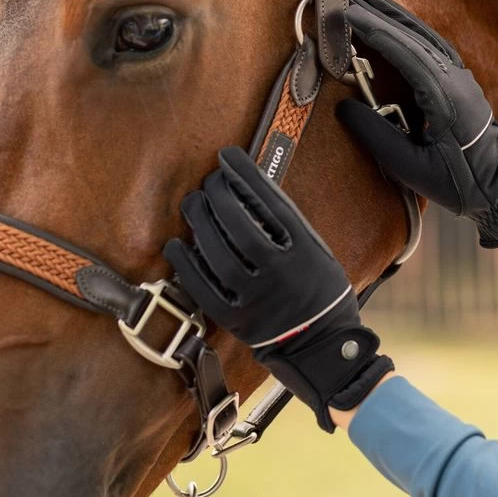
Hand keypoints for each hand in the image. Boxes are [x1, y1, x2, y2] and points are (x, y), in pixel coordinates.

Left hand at [164, 147, 393, 431]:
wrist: (320, 341)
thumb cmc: (319, 286)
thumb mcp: (315, 247)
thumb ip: (286, 222)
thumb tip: (248, 187)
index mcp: (304, 249)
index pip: (270, 203)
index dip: (246, 176)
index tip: (228, 155)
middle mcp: (280, 272)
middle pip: (239, 226)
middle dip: (218, 196)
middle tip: (209, 181)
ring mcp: (256, 297)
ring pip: (218, 254)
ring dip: (200, 223)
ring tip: (193, 203)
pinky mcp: (235, 319)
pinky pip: (202, 288)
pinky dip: (186, 263)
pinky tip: (177, 244)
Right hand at [337, 0, 497, 247]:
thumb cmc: (457, 181)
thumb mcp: (410, 166)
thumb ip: (376, 136)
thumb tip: (343, 108)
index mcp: (445, 95)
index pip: (404, 52)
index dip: (374, 30)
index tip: (347, 14)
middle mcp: (455, 78)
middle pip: (414, 37)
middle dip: (380, 15)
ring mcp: (461, 77)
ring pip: (425, 37)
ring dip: (396, 17)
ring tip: (369, 1)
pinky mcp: (461, 82)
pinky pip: (433, 47)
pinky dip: (411, 31)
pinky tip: (397, 25)